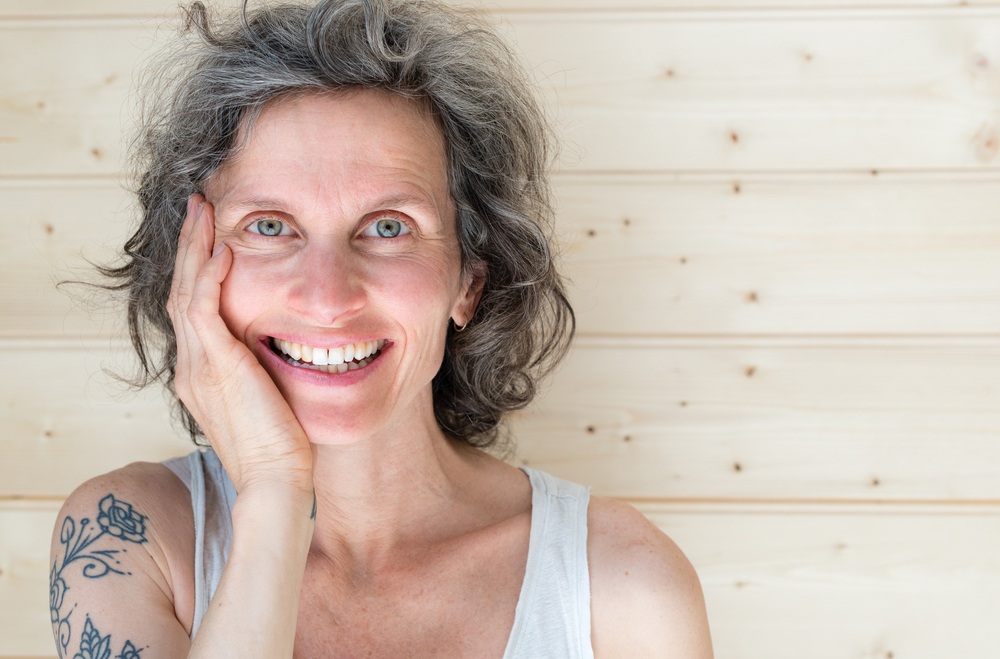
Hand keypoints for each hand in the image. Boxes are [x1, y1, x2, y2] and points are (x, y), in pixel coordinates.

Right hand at [167, 195, 314, 498]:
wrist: (276, 483)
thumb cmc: (282, 449)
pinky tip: (225, 249)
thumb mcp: (269, 399)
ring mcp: (198, 367)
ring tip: (205, 210)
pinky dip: (210, 276)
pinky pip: (203, 309)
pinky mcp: (216, 368)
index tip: (213, 235)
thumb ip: (265, 372)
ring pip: (185, 292)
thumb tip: (285, 349)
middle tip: (200, 207)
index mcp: (202, 374)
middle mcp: (191, 367)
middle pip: (181, 291)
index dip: (199, 269)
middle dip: (191, 247)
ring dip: (196, 248)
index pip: (193, 308)